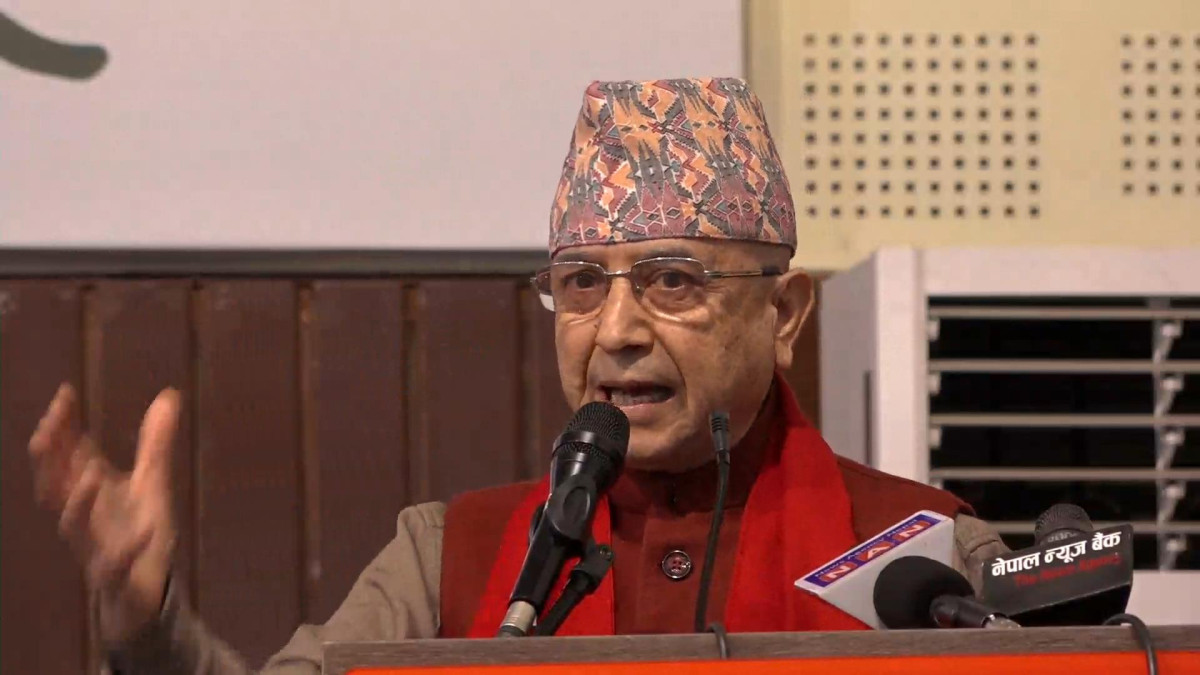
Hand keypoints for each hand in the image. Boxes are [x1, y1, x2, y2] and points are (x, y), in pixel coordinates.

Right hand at [28, 383, 180, 644]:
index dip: (60, 425)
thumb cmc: (137, 530)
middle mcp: (84, 514)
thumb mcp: (151, 481)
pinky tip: (147, 532)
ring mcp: (95, 545)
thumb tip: (168, 394)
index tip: (66, 393)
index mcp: (90, 489)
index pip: (65, 453)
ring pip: (74, 525)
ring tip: (92, 473)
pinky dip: (128, 549)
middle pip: (56, 484)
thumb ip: (156, 441)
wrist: (140, 590)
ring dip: (79, 501)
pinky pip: (116, 565)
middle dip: (49, 458)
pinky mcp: (116, 575)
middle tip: (48, 430)